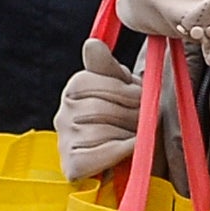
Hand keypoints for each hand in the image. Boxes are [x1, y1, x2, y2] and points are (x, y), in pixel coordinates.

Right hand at [56, 40, 141, 183]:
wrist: (137, 158)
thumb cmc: (130, 119)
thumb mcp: (124, 88)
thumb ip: (109, 67)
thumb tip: (92, 45)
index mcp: (76, 88)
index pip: (95, 83)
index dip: (124, 92)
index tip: (140, 98)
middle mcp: (64, 113)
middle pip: (99, 109)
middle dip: (131, 115)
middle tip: (145, 119)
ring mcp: (65, 140)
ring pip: (100, 132)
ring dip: (128, 135)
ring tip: (138, 135)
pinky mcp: (71, 165)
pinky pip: (95, 156)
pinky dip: (118, 153)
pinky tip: (129, 151)